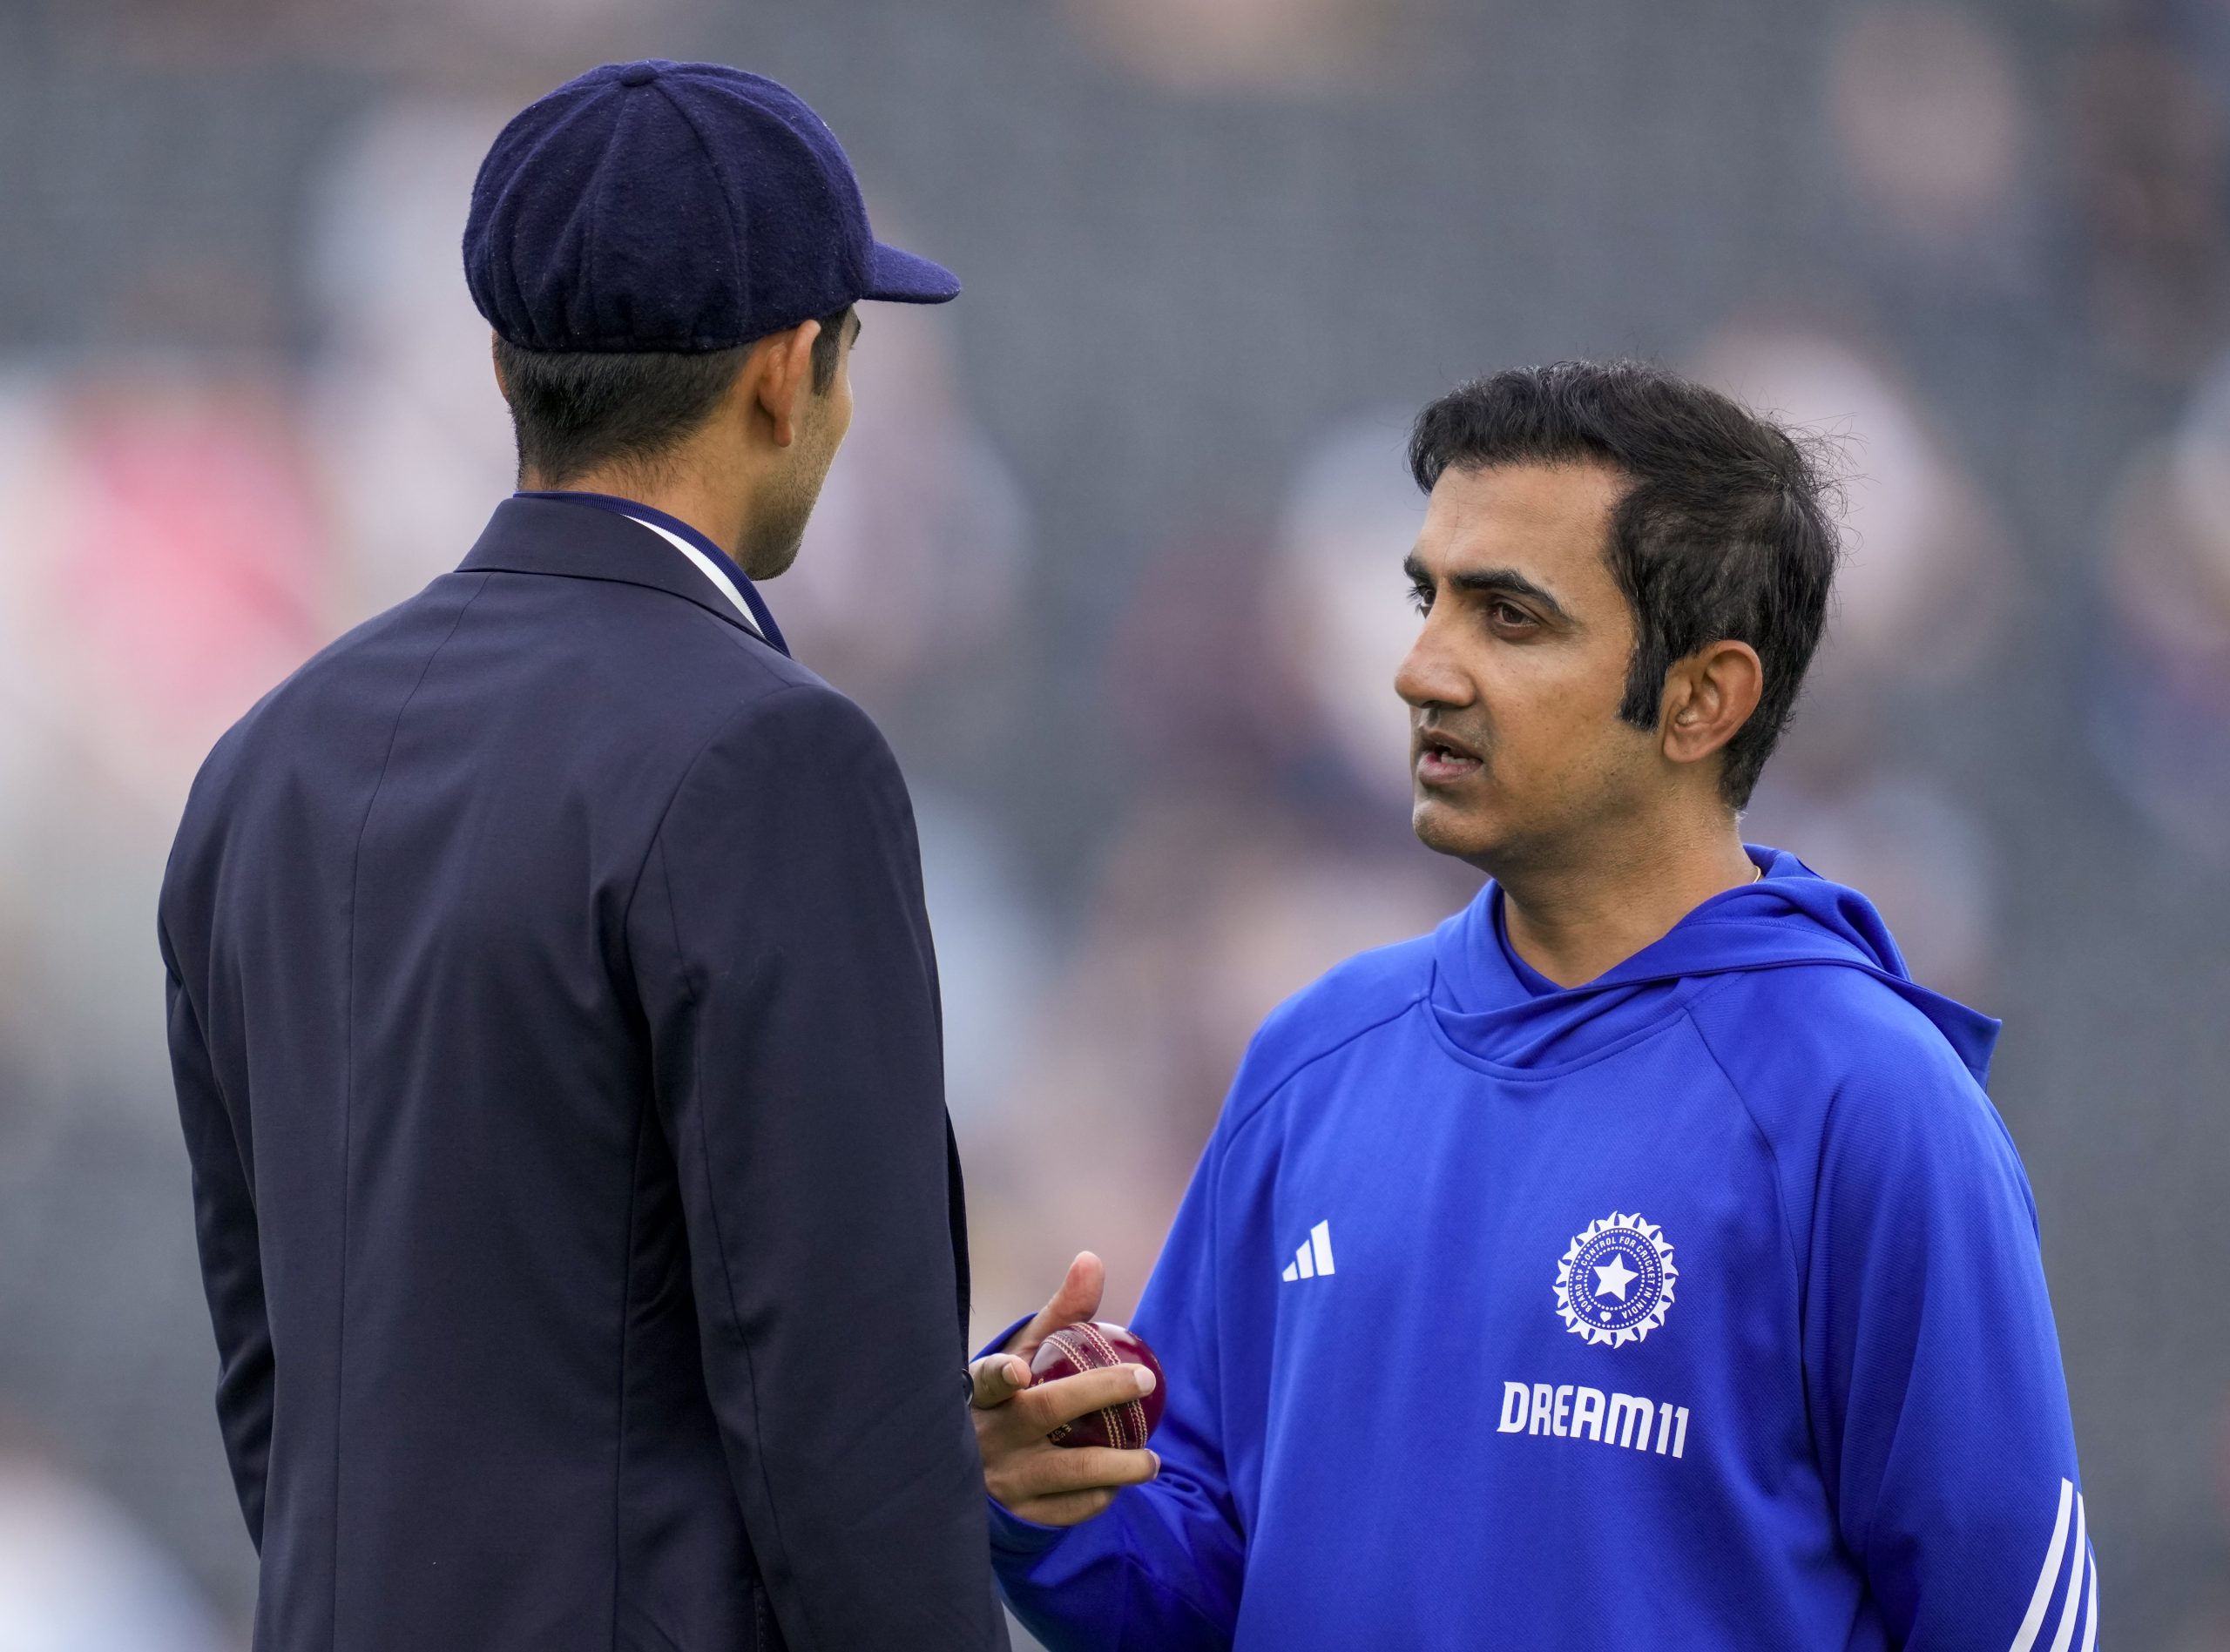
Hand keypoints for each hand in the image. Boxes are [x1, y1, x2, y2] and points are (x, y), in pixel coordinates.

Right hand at [970, 1252, 1160, 1525]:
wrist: (981, 1461)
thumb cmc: (1016, 1392)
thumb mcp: (1029, 1352)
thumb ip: (1062, 1311)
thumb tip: (1090, 1260)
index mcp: (984, 1391)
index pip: (988, 1378)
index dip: (1001, 1375)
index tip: (1022, 1372)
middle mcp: (988, 1435)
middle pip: (1044, 1414)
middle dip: (1099, 1394)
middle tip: (1146, 1380)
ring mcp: (1002, 1478)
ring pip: (1066, 1472)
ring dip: (1118, 1466)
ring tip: (1153, 1461)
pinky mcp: (1018, 1513)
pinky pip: (1066, 1510)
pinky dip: (1098, 1497)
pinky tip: (1117, 1487)